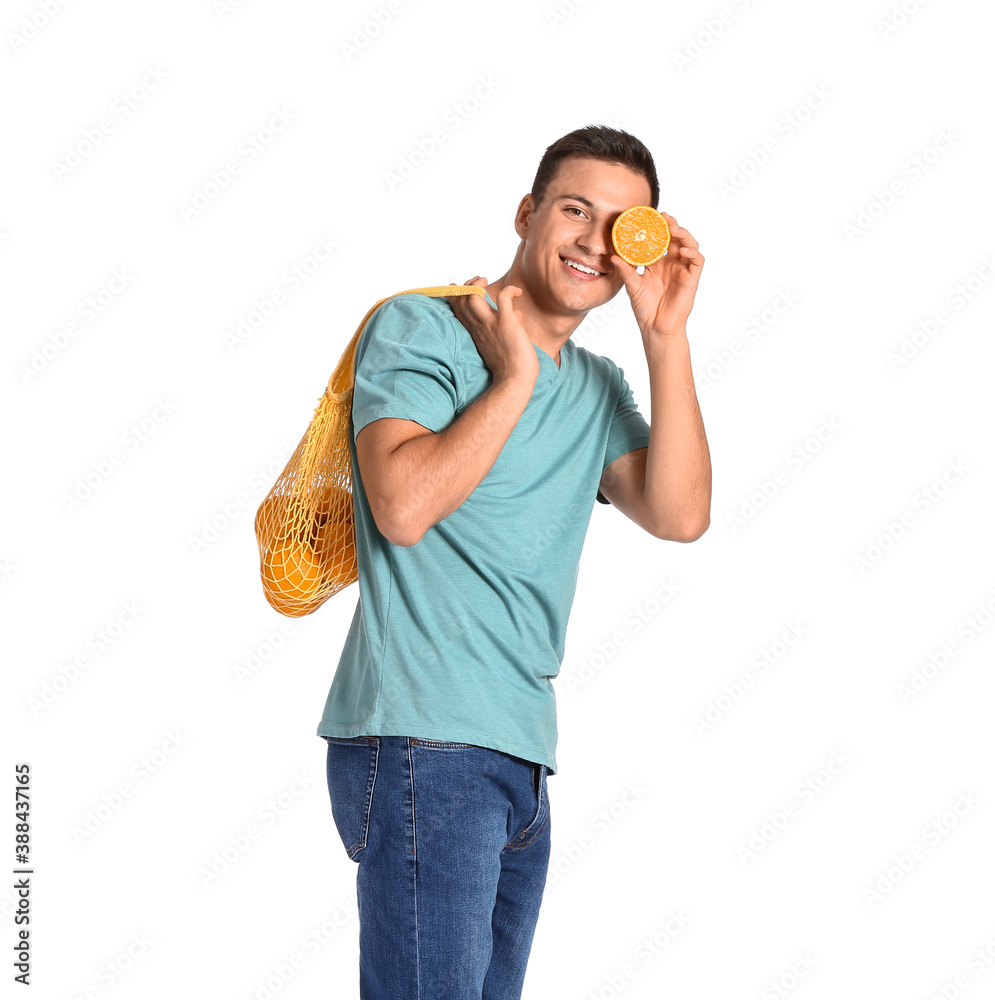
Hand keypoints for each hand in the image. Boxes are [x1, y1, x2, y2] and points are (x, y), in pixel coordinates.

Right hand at [446, 276, 538, 386]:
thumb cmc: (511, 367)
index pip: (457, 309)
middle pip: (461, 300)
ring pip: (473, 297)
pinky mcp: (506, 324)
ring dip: (478, 284)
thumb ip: (506, 326)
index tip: (462, 287)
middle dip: (467, 285)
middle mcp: (479, 327)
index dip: (456, 295)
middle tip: (480, 282)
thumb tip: (517, 315)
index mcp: (475, 333)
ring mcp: (490, 325)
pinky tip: (518, 292)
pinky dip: (510, 290)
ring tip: (487, 281)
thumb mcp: (502, 343)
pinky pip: (503, 298)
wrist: (515, 382)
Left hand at [611, 213, 703, 337]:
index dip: (656, 227)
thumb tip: (613, 256)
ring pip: (688, 244)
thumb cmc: (645, 308)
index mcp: (657, 262)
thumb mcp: (632, 286)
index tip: (648, 217)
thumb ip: (625, 270)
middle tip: (662, 217)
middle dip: (671, 224)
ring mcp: (682, 269)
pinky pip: (697, 260)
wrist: (655, 327)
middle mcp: (671, 263)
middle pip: (675, 237)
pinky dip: (692, 252)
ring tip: (673, 229)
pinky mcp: (692, 278)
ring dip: (683, 234)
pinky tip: (682, 250)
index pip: (659, 239)